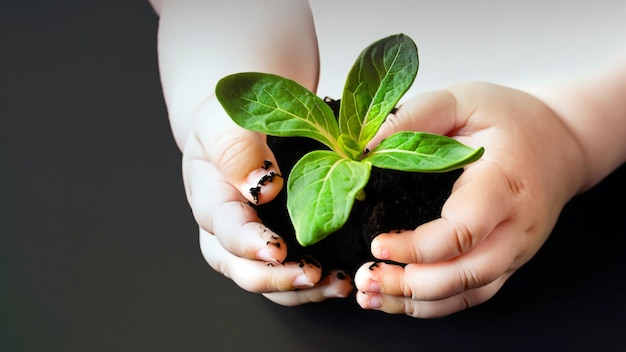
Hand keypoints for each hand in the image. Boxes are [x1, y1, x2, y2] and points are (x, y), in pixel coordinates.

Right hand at [186, 98, 352, 304]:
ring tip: (337, 284)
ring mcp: (250, 239)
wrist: (245, 117)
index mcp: (209, 195)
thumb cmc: (231, 116)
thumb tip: (261, 189)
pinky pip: (290, 271)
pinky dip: (315, 282)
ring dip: (301, 289)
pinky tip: (342, 279)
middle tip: (312, 275)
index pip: (223, 228)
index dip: (248, 244)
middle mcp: (224, 226)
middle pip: (239, 268)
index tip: (278, 249)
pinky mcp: (277, 243)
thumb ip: (235, 148)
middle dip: (275, 278)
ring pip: (267, 279)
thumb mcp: (226, 118)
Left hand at [354, 82, 584, 316]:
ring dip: (417, 303)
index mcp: (504, 183)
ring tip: (370, 296)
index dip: (418, 247)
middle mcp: (515, 227)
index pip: (464, 229)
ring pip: (468, 293)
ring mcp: (514, 250)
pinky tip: (397, 299)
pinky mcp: (506, 262)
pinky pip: (471, 295)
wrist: (558, 143)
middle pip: (467, 274)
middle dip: (411, 286)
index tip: (377, 246)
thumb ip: (415, 117)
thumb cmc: (508, 120)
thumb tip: (365, 148)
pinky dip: (433, 305)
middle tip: (365, 279)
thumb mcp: (463, 100)